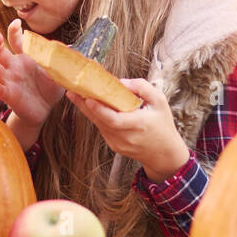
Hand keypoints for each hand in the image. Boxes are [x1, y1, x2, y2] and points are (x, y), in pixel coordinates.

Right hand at [0, 19, 64, 127]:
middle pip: (0, 52)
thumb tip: (68, 47)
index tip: (17, 23)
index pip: (15, 41)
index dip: (14, 31)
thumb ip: (59, 60)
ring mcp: (9, 81)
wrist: (45, 109)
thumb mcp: (57, 72)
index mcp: (24, 57)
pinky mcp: (9, 96)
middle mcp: (13, 66)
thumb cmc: (49, 87)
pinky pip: (1, 91)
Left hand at [66, 78, 189, 181]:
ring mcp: (118, 143)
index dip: (99, 110)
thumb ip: (142, 88)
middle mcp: (125, 136)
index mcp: (138, 125)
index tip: (88, 98)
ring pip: (98, 124)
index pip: (114, 120)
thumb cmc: (162, 125)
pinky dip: (96, 116)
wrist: (163, 154)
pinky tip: (90, 105)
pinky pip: (102, 128)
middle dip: (84, 105)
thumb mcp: (160, 101)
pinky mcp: (113, 145)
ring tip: (76, 94)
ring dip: (87, 109)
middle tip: (72, 90)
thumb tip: (121, 82)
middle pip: (100, 121)